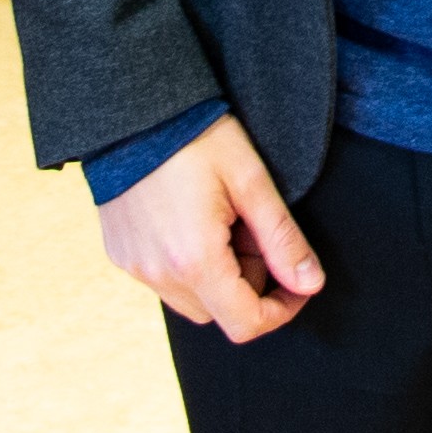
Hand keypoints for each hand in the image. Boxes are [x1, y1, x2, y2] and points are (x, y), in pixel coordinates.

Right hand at [98, 115, 325, 344]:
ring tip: (222, 222)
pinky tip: (193, 221)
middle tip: (252, 230)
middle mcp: (158, 274)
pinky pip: (163, 281)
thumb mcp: (251, 182)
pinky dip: (187, 266)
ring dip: (217, 277)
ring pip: (191, 300)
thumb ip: (283, 239)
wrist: (134, 109)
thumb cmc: (196, 137)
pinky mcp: (121, 254)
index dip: (281, 311)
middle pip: (220, 313)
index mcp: (195, 260)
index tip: (296, 283)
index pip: (246, 323)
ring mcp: (135, 267)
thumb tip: (310, 284)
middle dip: (249, 284)